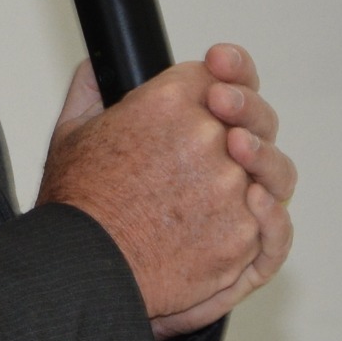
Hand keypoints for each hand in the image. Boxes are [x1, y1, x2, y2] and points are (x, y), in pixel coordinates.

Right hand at [35, 42, 296, 335]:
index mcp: (168, 103)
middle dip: (243, 123)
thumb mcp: (72, 132)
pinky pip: (269, 218)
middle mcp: (207, 138)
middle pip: (249, 118)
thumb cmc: (77, 207)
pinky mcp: (242, 233)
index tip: (214, 97)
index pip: (212, 76)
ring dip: (257, 170)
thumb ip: (93, 90)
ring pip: (267, 167)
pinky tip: (247, 210)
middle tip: (230, 136)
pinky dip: (261, 216)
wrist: (84, 270)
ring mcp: (230, 187)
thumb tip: (100, 69)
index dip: (215, 85)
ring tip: (234, 181)